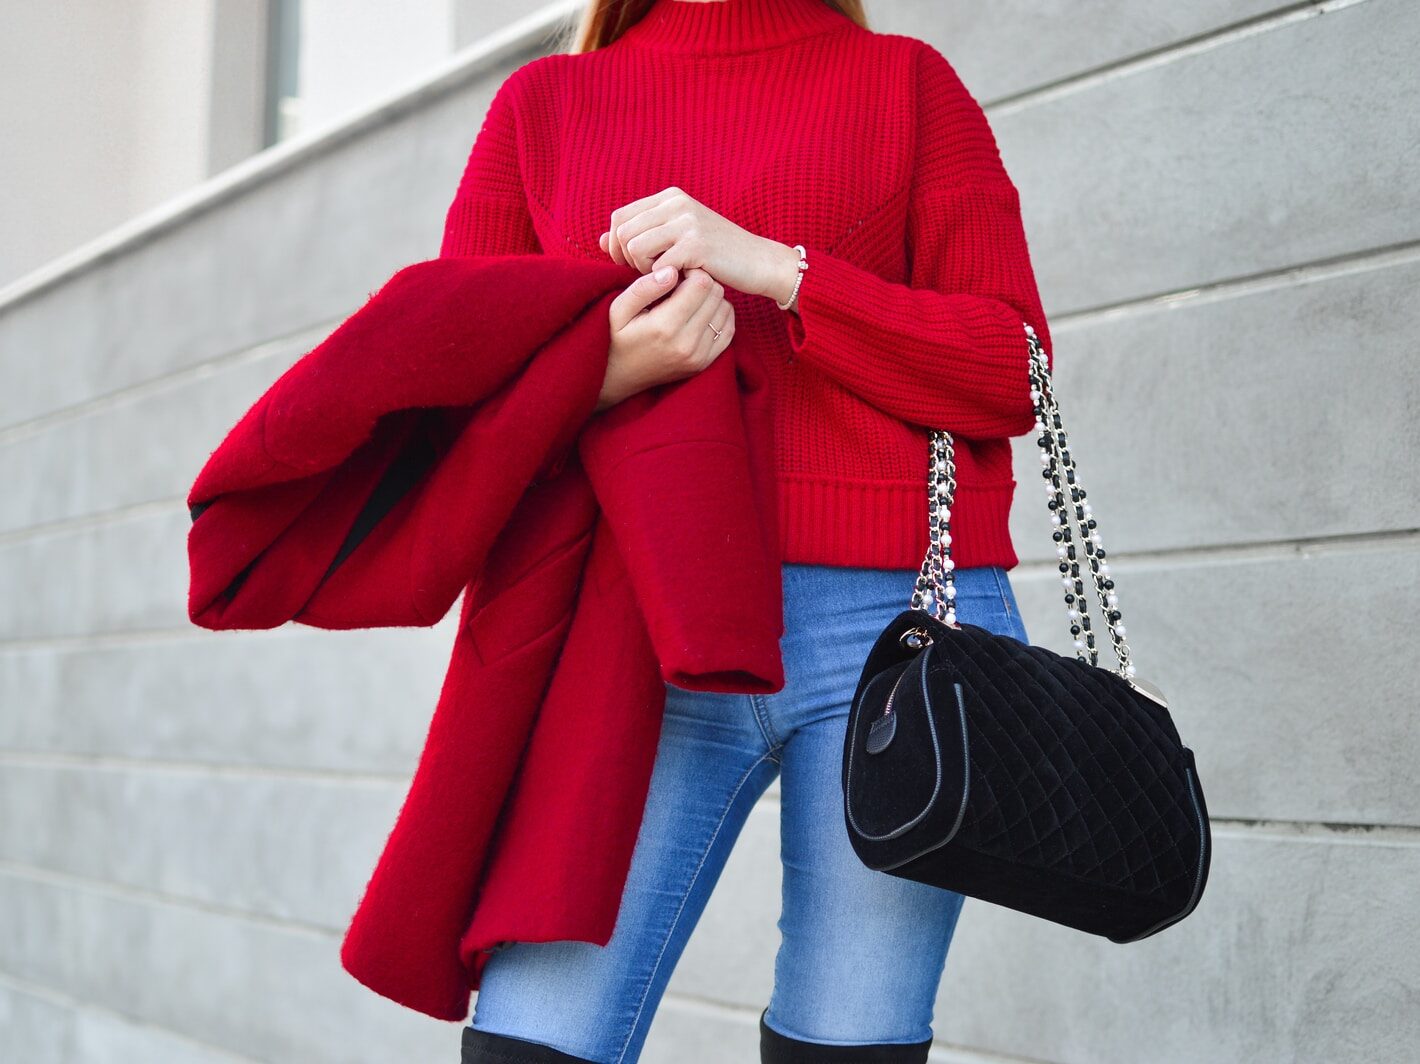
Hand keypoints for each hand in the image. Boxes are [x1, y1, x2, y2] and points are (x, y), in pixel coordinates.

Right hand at [594, 265, 735, 411]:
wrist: (617, 377)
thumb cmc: (615, 337)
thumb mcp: (618, 309)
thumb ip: (644, 288)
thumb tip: (672, 271)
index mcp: (665, 326)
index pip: (702, 284)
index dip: (693, 270)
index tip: (679, 272)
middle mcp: (687, 343)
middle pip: (716, 294)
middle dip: (703, 282)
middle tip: (684, 283)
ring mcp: (698, 356)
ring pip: (725, 310)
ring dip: (712, 298)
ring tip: (691, 299)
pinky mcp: (704, 363)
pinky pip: (728, 330)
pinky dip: (720, 316)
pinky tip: (701, 313)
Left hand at [598, 186, 801, 309]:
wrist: (759, 262)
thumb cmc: (717, 256)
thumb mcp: (677, 239)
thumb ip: (641, 236)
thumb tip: (599, 241)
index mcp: (670, 198)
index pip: (620, 217)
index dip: (615, 245)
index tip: (628, 265)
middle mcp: (676, 204)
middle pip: (623, 232)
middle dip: (626, 260)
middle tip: (646, 275)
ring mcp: (687, 222)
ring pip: (634, 247)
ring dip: (642, 270)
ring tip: (662, 277)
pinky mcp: (696, 245)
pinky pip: (657, 267)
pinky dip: (662, 281)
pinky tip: (678, 282)